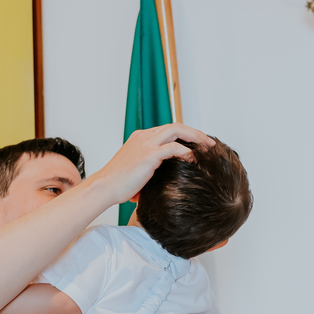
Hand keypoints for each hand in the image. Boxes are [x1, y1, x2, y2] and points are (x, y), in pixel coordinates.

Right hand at [86, 124, 211, 205]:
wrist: (104, 187)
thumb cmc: (118, 184)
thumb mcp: (137, 170)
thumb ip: (151, 168)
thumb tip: (164, 178)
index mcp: (141, 138)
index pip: (168, 129)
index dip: (186, 135)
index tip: (198, 144)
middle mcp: (144, 137)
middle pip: (176, 126)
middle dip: (195, 133)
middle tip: (209, 144)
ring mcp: (146, 144)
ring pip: (177, 130)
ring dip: (195, 137)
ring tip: (208, 148)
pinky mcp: (148, 155)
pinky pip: (174, 148)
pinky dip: (186, 152)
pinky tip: (193, 160)